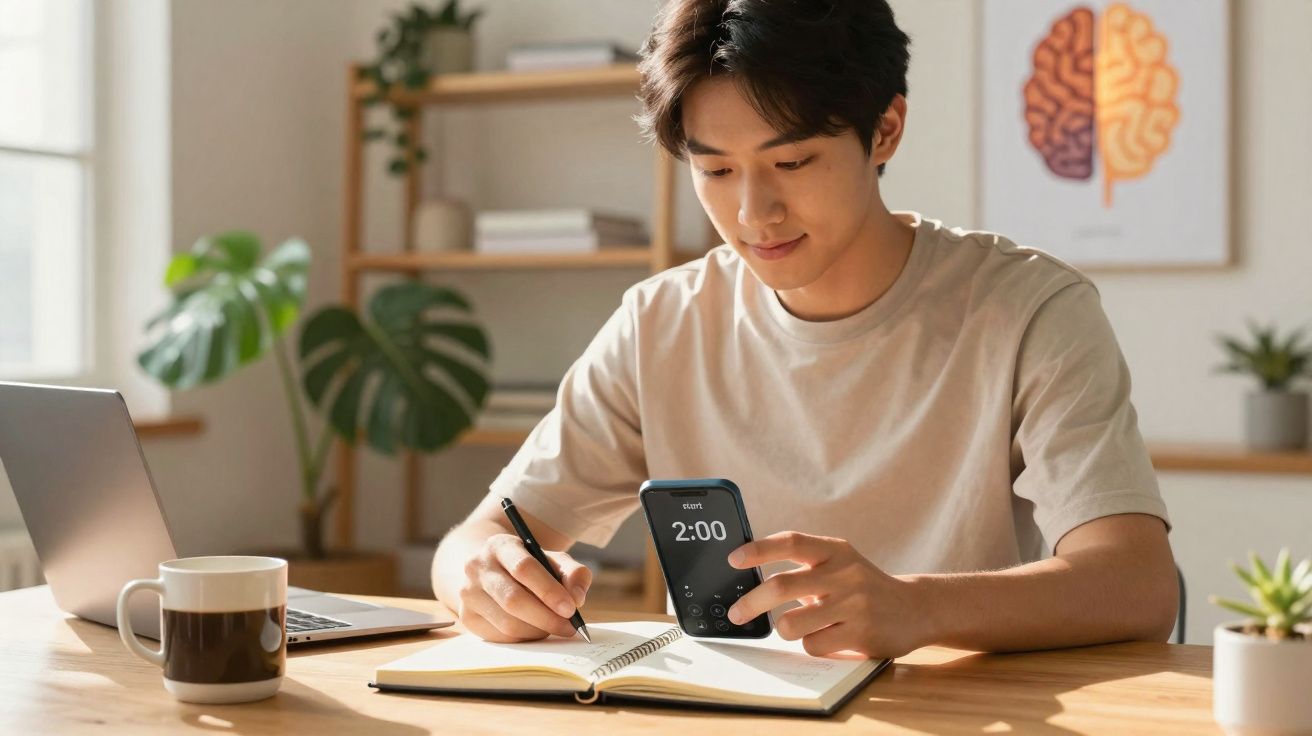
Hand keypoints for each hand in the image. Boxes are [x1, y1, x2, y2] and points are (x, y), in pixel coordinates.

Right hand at [457, 533, 591, 642]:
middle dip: (546, 617)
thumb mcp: (552, 560)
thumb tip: (577, 598)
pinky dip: (524, 638)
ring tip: (554, 626)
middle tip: (570, 628)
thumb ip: (573, 573)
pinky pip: (501, 637)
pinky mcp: (467, 617)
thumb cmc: (529, 566)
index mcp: (499, 545)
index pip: (524, 569)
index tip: (571, 609)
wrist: (490, 569)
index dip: (549, 591)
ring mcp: (468, 593)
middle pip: (513, 599)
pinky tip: (535, 629)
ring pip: (507, 623)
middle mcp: (477, 567)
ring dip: (538, 630)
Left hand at [726, 531, 931, 658]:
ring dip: (784, 629)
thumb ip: (805, 566)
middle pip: (782, 586)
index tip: (733, 559)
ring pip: (792, 623)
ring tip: (798, 626)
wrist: (916, 608)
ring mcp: (854, 604)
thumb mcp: (840, 564)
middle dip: (751, 602)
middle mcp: (844, 573)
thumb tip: (753, 582)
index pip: (791, 541)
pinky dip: (811, 644)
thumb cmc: (864, 587)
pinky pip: (813, 645)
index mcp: (835, 550)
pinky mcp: (860, 634)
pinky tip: (827, 637)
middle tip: (736, 613)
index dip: (759, 550)